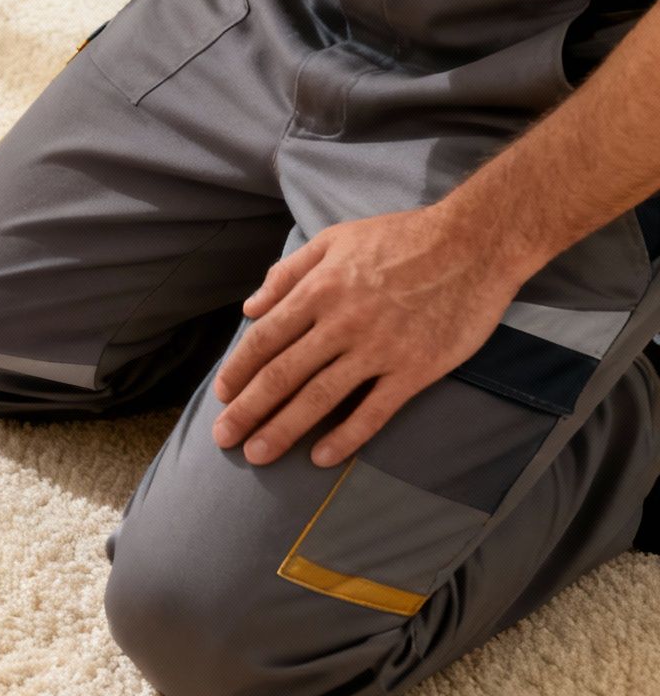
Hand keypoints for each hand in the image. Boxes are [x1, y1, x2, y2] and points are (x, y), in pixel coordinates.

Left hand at [211, 205, 525, 467]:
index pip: (265, 338)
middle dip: (248, 410)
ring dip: (283, 429)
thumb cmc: (401, 237)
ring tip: (257, 455)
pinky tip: (322, 458)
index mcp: (319, 290)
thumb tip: (250, 308)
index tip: (221, 395)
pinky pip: (374, 410)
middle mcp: (341, 322)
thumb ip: (288, 273)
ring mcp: (379, 348)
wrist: (474, 243)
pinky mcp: (416, 369)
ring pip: (320, 397)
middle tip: (224, 438)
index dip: (238, 370)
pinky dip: (346, 437)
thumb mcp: (334, 239)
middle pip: (283, 374)